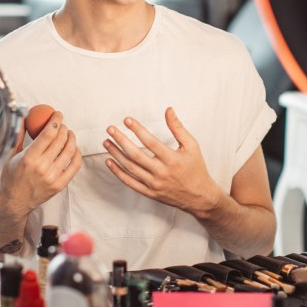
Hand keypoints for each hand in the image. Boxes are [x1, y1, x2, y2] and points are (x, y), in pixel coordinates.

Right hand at [0, 110, 80, 215]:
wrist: (14, 201)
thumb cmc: (11, 177)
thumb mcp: (10, 155)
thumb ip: (19, 135)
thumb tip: (24, 117)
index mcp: (29, 158)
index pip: (48, 134)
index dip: (55, 121)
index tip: (57, 114)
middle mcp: (42, 168)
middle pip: (60, 140)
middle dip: (63, 128)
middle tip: (62, 124)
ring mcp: (52, 177)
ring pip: (70, 151)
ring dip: (71, 139)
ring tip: (69, 134)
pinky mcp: (59, 185)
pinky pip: (74, 166)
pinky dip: (77, 154)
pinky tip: (74, 148)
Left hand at [103, 107, 221, 214]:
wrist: (199, 197)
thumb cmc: (196, 168)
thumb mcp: (192, 146)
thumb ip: (178, 128)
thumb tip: (168, 110)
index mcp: (172, 159)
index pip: (150, 142)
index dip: (137, 129)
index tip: (127, 120)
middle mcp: (161, 172)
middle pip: (136, 155)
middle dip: (121, 140)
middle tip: (110, 129)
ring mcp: (154, 184)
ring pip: (130, 168)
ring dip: (116, 154)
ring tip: (107, 142)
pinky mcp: (150, 192)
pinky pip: (130, 182)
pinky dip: (118, 172)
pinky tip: (109, 162)